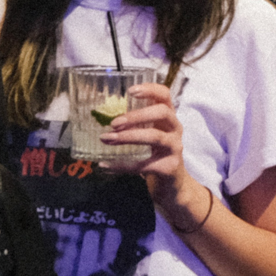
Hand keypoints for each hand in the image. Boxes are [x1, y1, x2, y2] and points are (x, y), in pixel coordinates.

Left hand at [103, 84, 205, 231]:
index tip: (130, 91)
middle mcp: (175, 129)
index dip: (150, 89)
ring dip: (128, 137)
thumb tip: (99, 117)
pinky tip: (105, 165)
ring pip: (155, 137)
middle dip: (137, 115)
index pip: (165, 95)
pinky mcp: (169, 167)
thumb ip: (134, 125)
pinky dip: (122, 165)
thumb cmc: (156, 154)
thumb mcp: (149, 135)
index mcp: (168, 117)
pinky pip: (143, 165)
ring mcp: (175, 148)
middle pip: (162, 113)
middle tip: (114, 122)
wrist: (172, 186)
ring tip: (107, 138)